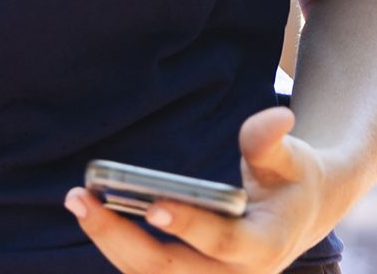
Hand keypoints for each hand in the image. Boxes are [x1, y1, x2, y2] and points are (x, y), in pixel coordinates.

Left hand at [67, 109, 331, 273]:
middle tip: (81, 198)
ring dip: (111, 244)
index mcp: (265, 247)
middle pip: (169, 271)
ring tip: (79, 201)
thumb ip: (271, 142)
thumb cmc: (290, 182)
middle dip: (120, 238)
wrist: (297, 218)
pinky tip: (94, 217)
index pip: (224, 242)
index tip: (153, 205)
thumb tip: (278, 118)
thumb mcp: (290, 159)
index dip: (189, 226)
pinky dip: (120, 251)